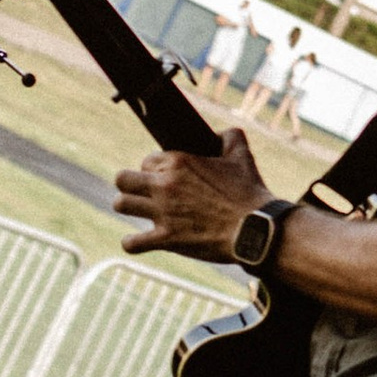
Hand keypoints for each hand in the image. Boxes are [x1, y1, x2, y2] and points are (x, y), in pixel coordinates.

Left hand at [116, 132, 263, 263]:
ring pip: (121, 205)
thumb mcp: (242, 156)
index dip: (155, 169)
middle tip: (144, 192)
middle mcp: (165, 185)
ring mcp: (163, 213)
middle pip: (122, 178)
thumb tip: (220, 133)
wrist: (255, 230)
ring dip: (129, 208)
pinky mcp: (166, 239)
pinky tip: (140, 240)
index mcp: (180, 162)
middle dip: (130, 184)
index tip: (165, 178)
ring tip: (141, 212)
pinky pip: (132, 242)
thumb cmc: (249, 193)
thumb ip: (230, 136)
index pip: (147, 160)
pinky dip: (132, 242)